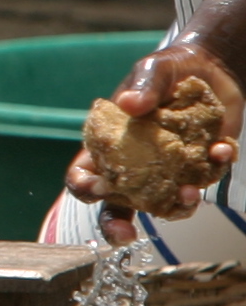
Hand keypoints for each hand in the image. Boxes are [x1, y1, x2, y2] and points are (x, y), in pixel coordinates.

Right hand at [64, 36, 242, 240]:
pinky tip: (221, 149)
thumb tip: (128, 104)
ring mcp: (168, 170)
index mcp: (110, 142)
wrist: (213, 71)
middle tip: (125, 236)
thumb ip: (144, 84)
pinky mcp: (199, 168)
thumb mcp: (154, 68)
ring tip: (190, 192)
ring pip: (164, 203)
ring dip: (176, 206)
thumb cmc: (170, 70)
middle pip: (117, 202)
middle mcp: (135, 163)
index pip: (84, 171)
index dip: (84, 185)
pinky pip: (204, 180)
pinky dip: (214, 170)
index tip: (97, 188)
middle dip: (117, 224)